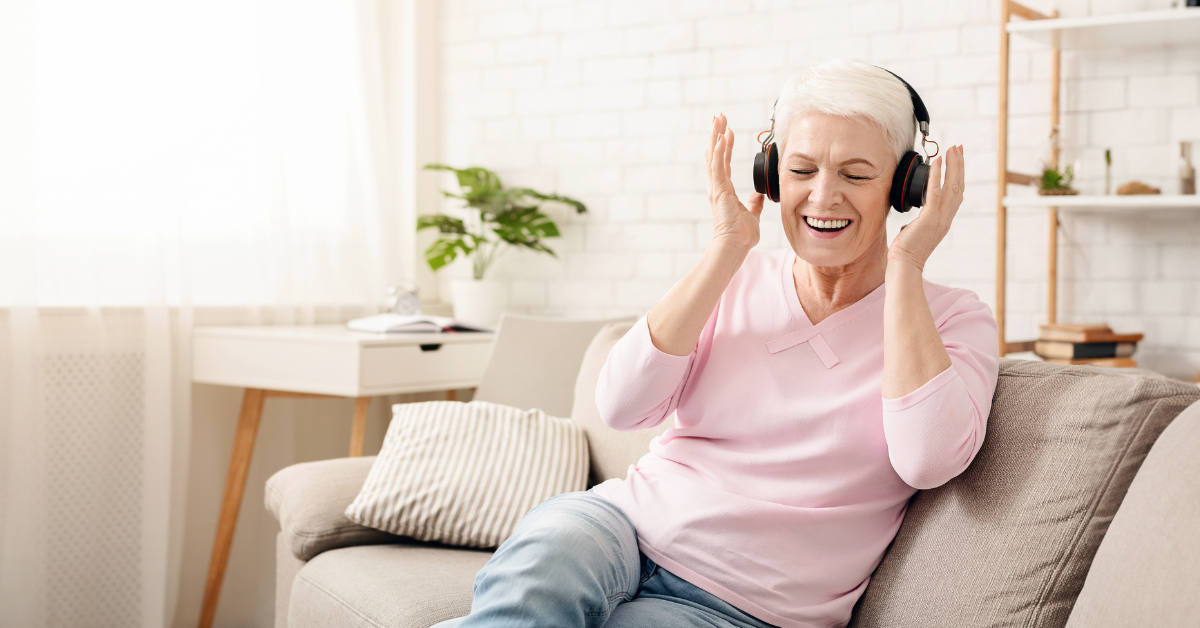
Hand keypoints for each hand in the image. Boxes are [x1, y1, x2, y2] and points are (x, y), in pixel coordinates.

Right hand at [706, 114, 763, 251]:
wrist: (735, 246)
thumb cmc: (741, 234)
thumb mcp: (752, 214)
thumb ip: (754, 203)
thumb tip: (758, 195)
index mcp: (724, 190)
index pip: (724, 162)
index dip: (725, 146)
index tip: (727, 131)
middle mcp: (717, 186)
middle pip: (715, 154)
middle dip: (716, 134)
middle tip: (718, 117)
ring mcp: (717, 188)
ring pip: (714, 156)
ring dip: (716, 137)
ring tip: (717, 120)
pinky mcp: (719, 191)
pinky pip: (718, 167)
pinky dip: (718, 151)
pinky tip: (720, 138)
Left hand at [888, 144, 964, 271]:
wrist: (904, 265)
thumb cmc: (906, 252)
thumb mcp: (915, 233)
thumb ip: (918, 225)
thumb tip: (911, 224)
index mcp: (944, 220)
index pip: (956, 193)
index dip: (958, 176)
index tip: (957, 160)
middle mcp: (946, 217)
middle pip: (958, 186)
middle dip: (959, 165)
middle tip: (958, 147)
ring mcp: (940, 218)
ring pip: (952, 186)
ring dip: (953, 165)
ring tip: (953, 149)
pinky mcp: (929, 218)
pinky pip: (935, 192)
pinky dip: (938, 175)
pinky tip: (938, 161)